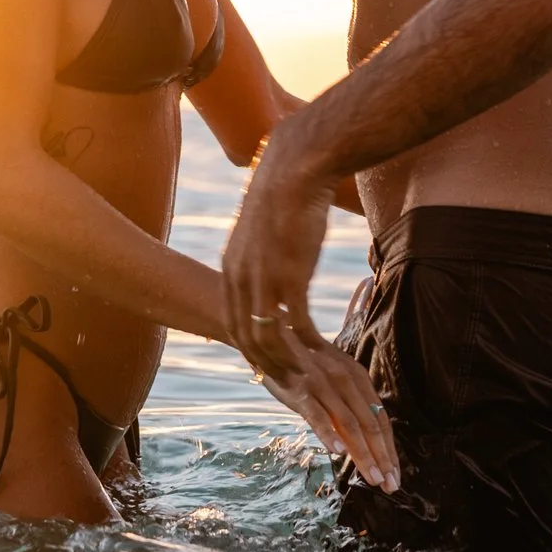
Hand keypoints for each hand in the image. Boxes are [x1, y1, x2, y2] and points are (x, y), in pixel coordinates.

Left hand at [222, 123, 333, 367]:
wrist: (295, 170)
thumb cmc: (283, 198)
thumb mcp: (258, 233)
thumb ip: (256, 258)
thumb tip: (264, 270)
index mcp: (230, 268)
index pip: (231, 321)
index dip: (247, 346)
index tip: (264, 362)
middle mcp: (240, 278)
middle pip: (245, 336)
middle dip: (265, 363)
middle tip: (285, 382)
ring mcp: (264, 279)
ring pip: (268, 337)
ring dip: (286, 360)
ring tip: (305, 375)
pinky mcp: (291, 276)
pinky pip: (297, 324)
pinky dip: (307, 344)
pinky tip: (322, 352)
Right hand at [257, 331, 400, 490]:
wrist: (271, 334)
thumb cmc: (305, 362)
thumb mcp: (334, 376)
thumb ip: (349, 403)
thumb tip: (367, 437)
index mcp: (357, 377)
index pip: (380, 418)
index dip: (389, 449)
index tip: (395, 475)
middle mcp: (345, 380)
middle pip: (370, 424)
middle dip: (382, 457)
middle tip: (390, 485)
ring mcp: (323, 384)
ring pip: (349, 423)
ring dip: (363, 453)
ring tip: (372, 477)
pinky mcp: (300, 390)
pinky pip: (317, 415)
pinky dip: (329, 433)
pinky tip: (338, 452)